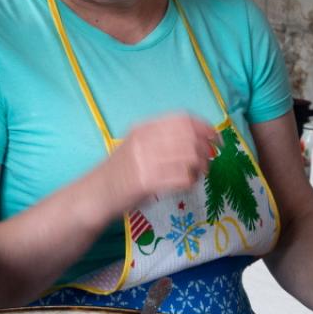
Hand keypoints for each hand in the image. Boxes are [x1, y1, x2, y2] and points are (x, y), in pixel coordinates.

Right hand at [100, 114, 221, 211]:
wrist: (96, 194)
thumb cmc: (121, 171)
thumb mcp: (138, 144)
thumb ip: (163, 138)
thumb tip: (201, 138)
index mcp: (144, 129)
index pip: (181, 119)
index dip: (204, 126)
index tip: (215, 136)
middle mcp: (144, 141)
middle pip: (189, 138)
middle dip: (206, 148)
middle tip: (210, 159)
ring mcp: (145, 161)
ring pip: (188, 158)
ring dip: (200, 166)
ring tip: (199, 173)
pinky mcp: (146, 182)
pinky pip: (181, 178)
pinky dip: (190, 181)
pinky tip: (187, 184)